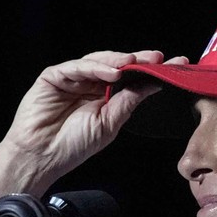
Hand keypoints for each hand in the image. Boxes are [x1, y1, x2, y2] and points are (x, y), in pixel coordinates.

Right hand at [3, 50, 187, 184]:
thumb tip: (153, 84)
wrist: (42, 157)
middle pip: (117, 65)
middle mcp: (90, 83)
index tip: (175, 66)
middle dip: (138, 61)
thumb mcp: (110, 124)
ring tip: (135, 62)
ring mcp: (72, 78)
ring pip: (98, 62)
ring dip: (117, 61)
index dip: (150, 71)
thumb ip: (128, 102)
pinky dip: (95, 68)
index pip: (131, 78)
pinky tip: (112, 73)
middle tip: (158, 59)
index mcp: (105, 95)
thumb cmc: (73, 145)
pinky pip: (76, 68)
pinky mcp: (53, 76)